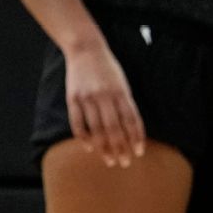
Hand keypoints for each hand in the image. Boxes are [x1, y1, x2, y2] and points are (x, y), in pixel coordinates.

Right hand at [63, 39, 144, 167]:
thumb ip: (125, 103)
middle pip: (115, 127)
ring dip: (104, 147)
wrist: (86, 50)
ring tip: (110, 160)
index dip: (136, 137)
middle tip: (124, 163)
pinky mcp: (73, 99)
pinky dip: (84, 137)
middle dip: (121, 147)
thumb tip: (131, 129)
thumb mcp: (122, 82)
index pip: (131, 119)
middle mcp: (105, 95)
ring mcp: (88, 98)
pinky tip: (89, 148)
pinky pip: (78, 122)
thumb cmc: (108, 68)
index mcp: (121, 91)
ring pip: (97, 128)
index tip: (139, 152)